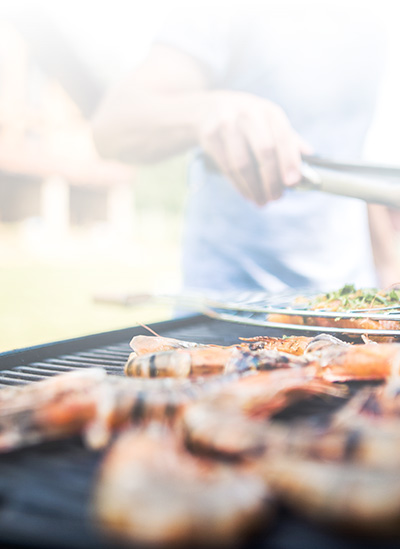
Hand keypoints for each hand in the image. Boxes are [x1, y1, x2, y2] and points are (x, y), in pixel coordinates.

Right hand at [196, 91, 310, 205]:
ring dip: (254, 187)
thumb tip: (310, 155)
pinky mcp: (210, 136)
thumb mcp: (268, 123)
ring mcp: (227, 124)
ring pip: (243, 164)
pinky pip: (227, 168)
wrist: (207, 110)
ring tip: (262, 201)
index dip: (289, 161)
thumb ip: (288, 139)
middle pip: (264, 151)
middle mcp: (249, 114)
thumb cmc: (247, 121)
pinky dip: (239, 186)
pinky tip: (248, 195)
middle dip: (272, 179)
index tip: (293, 183)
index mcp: (269, 111)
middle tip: (276, 198)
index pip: (283, 137)